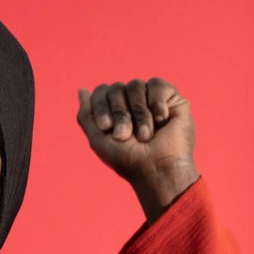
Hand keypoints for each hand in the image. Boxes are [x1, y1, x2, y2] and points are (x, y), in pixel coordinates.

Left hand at [77, 78, 199, 221]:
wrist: (157, 169)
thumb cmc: (128, 160)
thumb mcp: (98, 140)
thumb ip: (86, 115)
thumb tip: (81, 90)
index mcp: (115, 111)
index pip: (101, 92)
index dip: (100, 107)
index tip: (106, 128)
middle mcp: (132, 103)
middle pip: (116, 88)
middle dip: (119, 113)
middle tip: (125, 136)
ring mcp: (151, 99)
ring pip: (136, 85)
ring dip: (139, 114)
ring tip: (145, 135)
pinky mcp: (171, 98)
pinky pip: (157, 84)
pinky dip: (156, 102)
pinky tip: (162, 119)